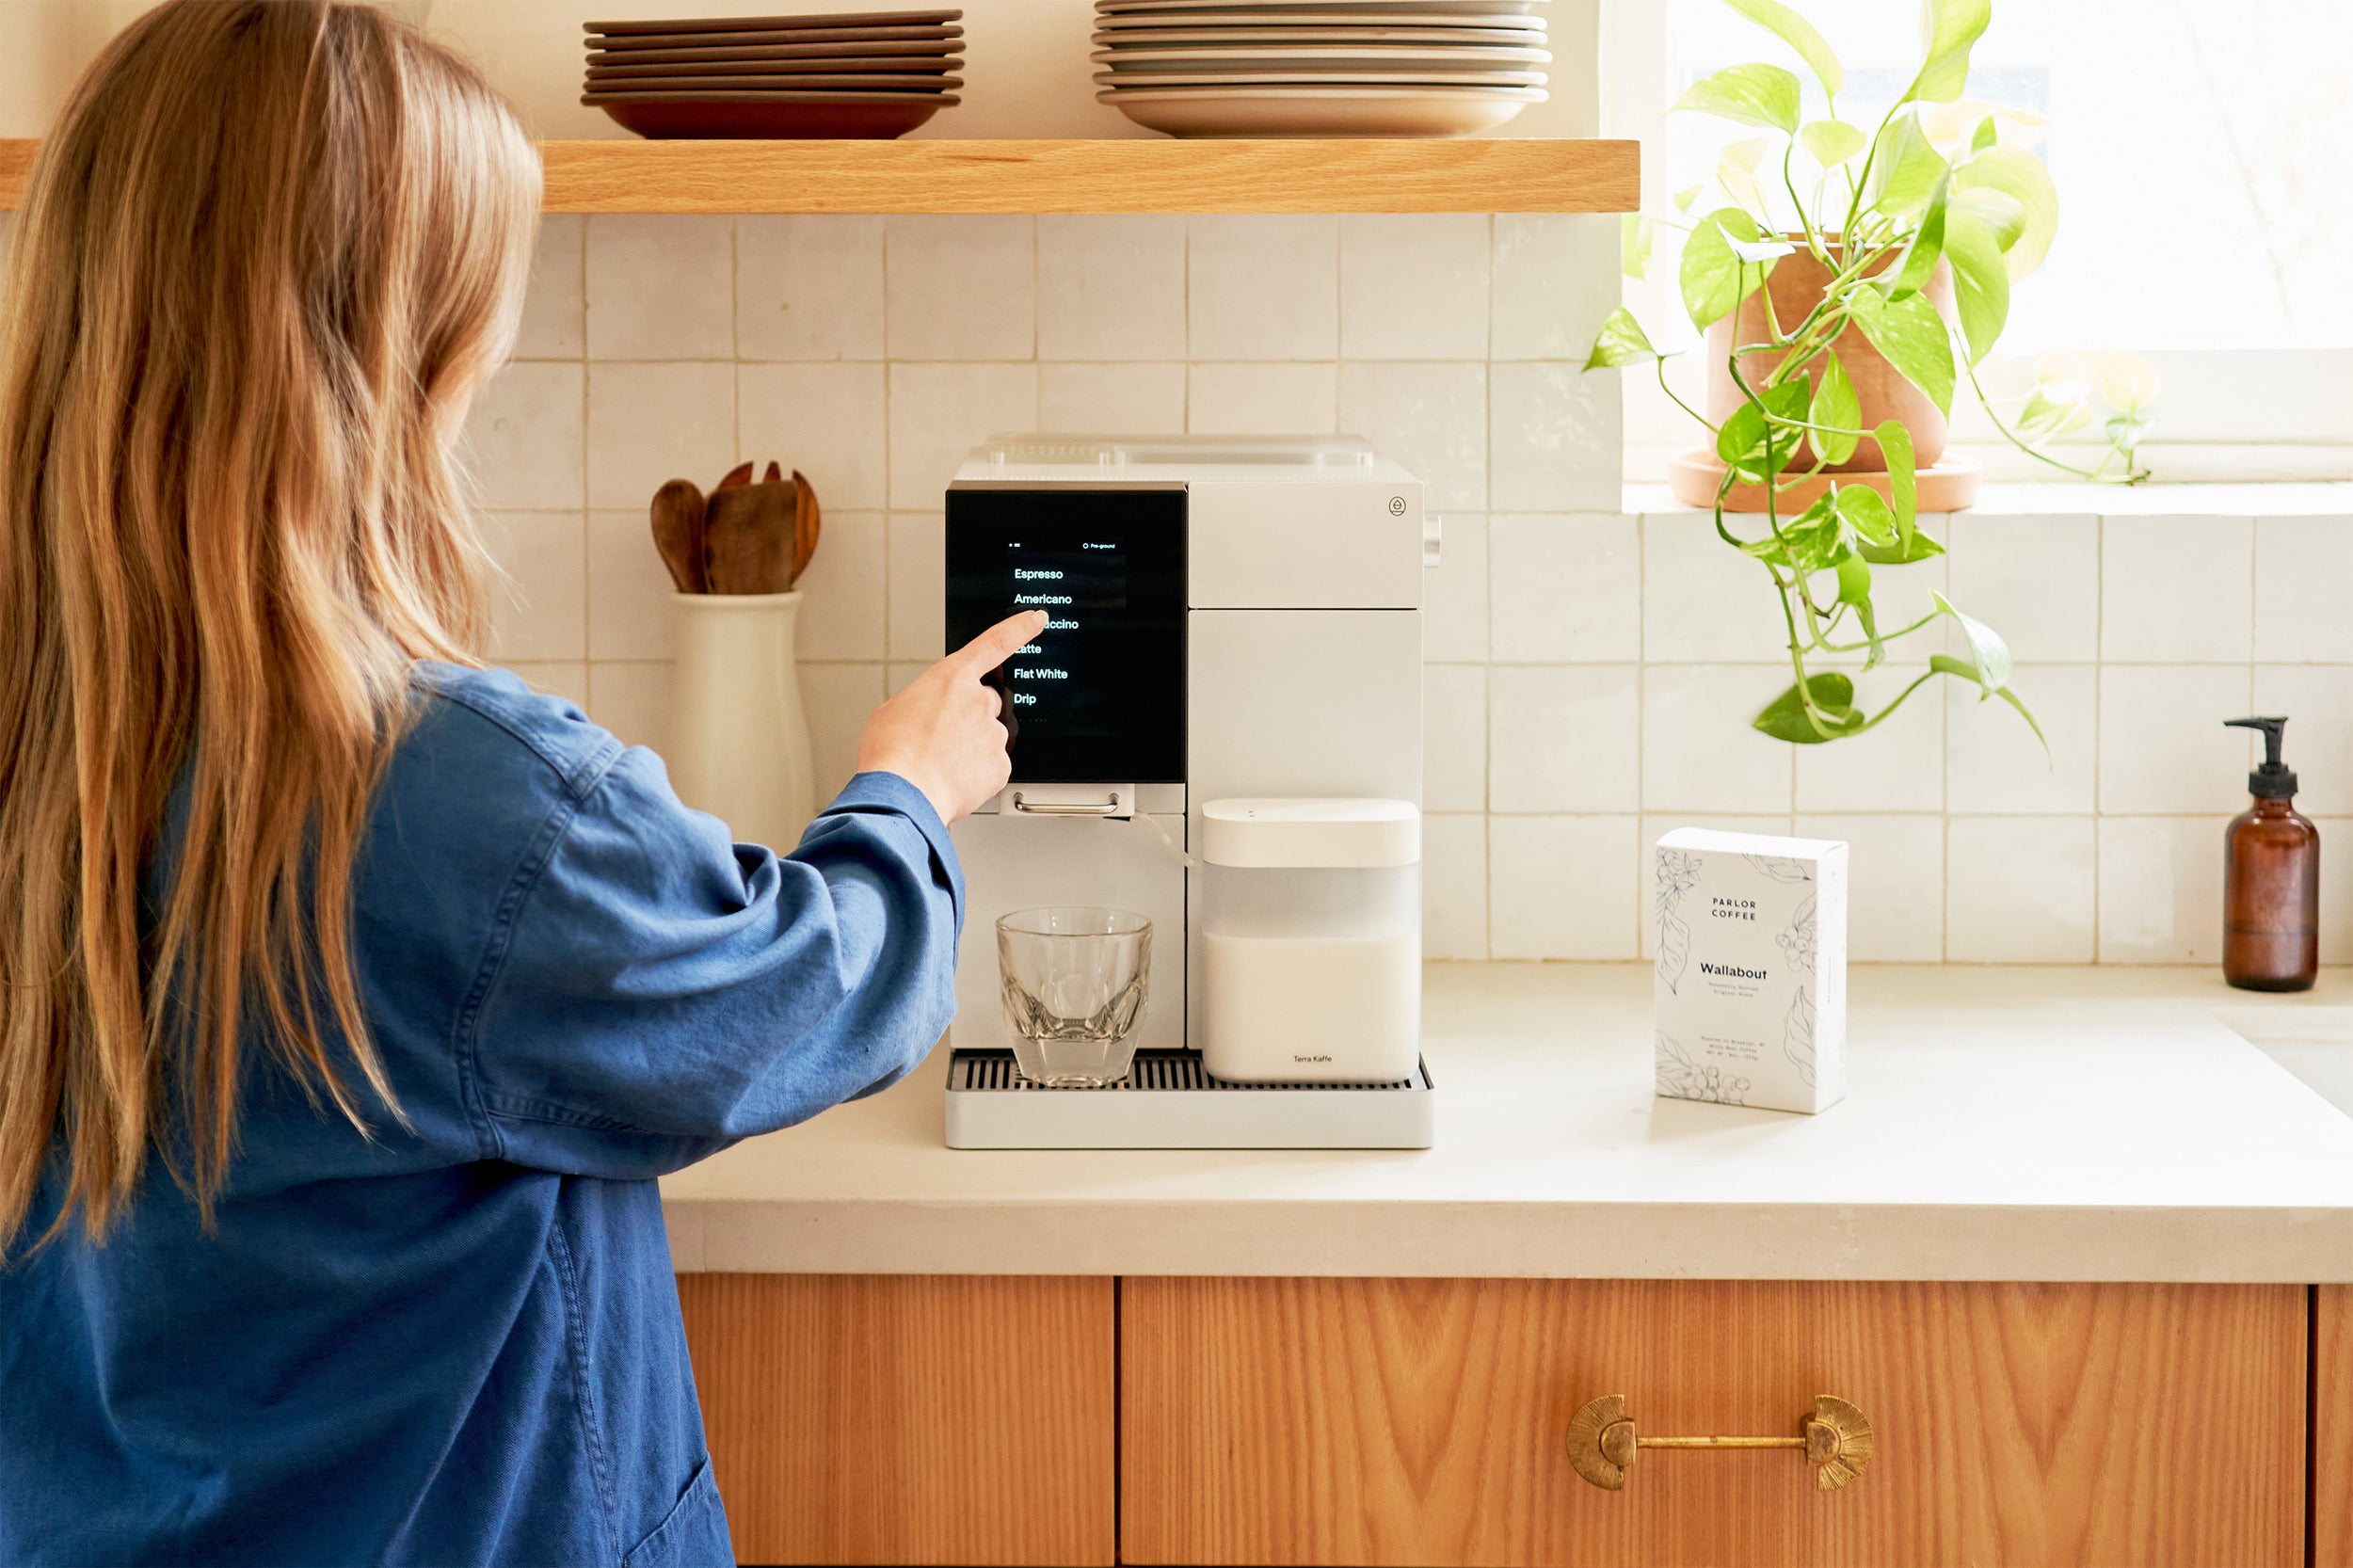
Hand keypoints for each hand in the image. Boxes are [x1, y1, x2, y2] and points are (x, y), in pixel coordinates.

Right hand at [855, 610, 1046, 824]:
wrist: (902, 794)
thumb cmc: (892, 754)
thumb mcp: (892, 711)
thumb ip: (922, 702)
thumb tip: (926, 713)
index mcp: (951, 679)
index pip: (995, 643)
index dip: (1020, 628)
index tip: (1037, 619)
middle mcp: (979, 701)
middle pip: (984, 702)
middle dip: (968, 717)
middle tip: (940, 739)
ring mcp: (993, 734)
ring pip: (987, 737)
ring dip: (968, 748)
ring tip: (938, 764)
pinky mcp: (1000, 765)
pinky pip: (991, 766)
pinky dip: (974, 773)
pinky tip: (951, 779)